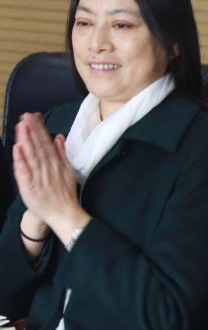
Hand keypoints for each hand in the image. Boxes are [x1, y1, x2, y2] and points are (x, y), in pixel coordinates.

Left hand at [12, 113, 89, 244]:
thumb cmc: (64, 193)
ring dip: (26, 140)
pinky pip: (24, 171)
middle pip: (38, 146)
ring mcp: (38, 176)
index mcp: (55, 163)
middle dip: (31, 130)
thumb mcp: (67, 171)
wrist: (64, 214)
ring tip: (21, 126)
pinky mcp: (30, 186)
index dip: (39, 129)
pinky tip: (17, 148)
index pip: (45, 143)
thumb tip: (58, 137)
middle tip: (25, 116)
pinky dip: (21, 160)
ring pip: (31, 155)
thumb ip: (62, 153)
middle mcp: (47, 167)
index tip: (33, 116)